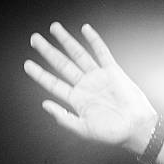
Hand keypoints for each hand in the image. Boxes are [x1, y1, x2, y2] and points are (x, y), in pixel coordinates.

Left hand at [24, 22, 157, 154]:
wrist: (136, 128)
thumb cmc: (112, 134)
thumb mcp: (84, 130)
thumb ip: (64, 118)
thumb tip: (45, 105)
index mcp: (77, 101)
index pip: (53, 84)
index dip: (40, 74)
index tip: (27, 64)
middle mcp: (85, 87)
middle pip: (62, 65)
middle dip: (48, 51)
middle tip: (35, 39)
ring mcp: (98, 77)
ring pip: (78, 55)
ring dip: (66, 41)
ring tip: (54, 28)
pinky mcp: (112, 71)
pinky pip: (101, 52)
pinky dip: (94, 40)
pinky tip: (85, 30)